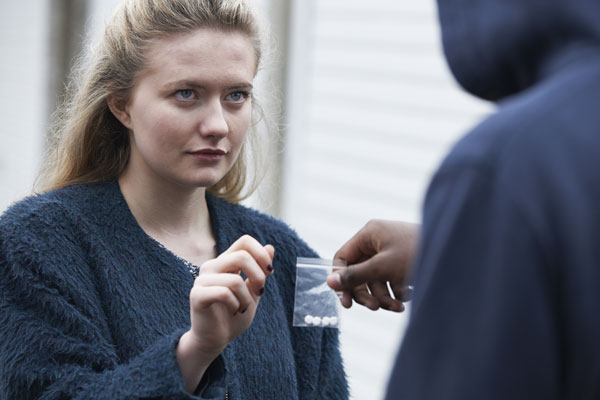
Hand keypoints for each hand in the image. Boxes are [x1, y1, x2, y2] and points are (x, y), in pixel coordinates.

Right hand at [177, 235, 274, 392]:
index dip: (261, 253)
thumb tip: (270, 247)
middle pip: (242, 256)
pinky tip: (234, 310)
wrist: (215, 340)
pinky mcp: (197, 295)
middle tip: (260, 293)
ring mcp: (202, 280)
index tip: (269, 272)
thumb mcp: (254, 292)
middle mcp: (212, 266)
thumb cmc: (234, 315)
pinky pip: (224, 293)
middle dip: (259, 277)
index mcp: (225, 261)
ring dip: (247, 298)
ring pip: (235, 279)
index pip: (245, 241)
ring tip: (243, 307)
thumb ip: (260, 271)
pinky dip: (236, 304)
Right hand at [326, 220, 417, 311]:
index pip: (343, 258)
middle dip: (367, 293)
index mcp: (369, 234)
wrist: (456, 252)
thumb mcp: (383, 267)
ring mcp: (391, 251)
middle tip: (375, 308)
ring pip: (376, 280)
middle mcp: (378, 240)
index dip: (341, 280)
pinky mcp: (403, 262)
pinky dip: (397, 292)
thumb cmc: (418, 252)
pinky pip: (391, 281)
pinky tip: (410, 296)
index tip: (346, 304)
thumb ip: (355, 276)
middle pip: (359, 272)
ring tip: (398, 306)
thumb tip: (329, 282)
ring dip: (384, 296)